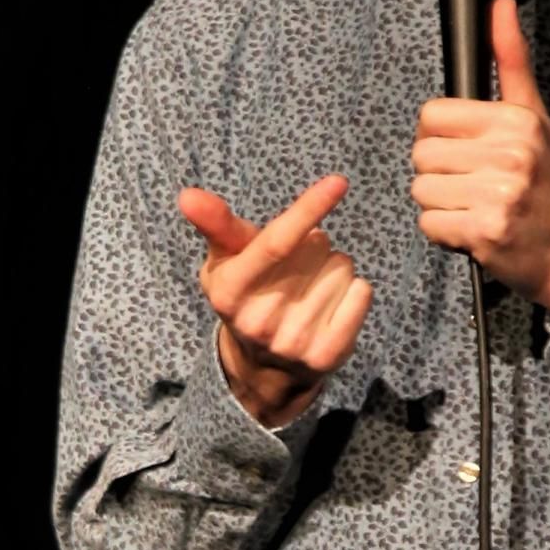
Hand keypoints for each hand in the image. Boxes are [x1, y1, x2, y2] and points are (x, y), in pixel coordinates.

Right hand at [177, 173, 372, 428]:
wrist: (262, 366)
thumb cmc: (247, 295)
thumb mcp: (225, 261)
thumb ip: (216, 225)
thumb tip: (188, 195)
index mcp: (230, 292)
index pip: (276, 243)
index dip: (307, 209)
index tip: (337, 182)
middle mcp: (259, 320)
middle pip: (318, 248)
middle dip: (315, 247)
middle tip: (296, 270)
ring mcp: (294, 341)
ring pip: (342, 269)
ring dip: (334, 270)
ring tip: (311, 289)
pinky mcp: (327, 355)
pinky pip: (361, 294)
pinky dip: (354, 290)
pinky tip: (332, 304)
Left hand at [410, 0, 549, 319]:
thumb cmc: (548, 183)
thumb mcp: (534, 116)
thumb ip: (510, 61)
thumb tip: (500, 3)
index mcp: (515, 120)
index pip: (432, 115)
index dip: (440, 136)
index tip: (466, 151)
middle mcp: (508, 154)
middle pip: (421, 154)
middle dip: (439, 173)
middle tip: (472, 185)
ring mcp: (497, 195)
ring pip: (421, 190)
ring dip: (440, 205)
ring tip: (474, 207)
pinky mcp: (484, 233)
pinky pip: (429, 224)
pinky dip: (444, 234)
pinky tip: (473, 231)